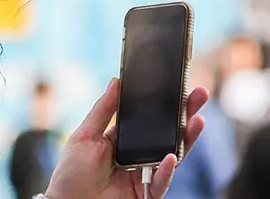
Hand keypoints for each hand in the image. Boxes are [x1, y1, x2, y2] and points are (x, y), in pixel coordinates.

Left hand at [45, 78, 207, 198]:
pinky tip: (171, 156)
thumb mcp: (85, 135)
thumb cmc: (71, 173)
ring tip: (197, 120)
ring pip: (172, 155)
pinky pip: (160, 181)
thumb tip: (116, 81)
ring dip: (186, 138)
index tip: (176, 85)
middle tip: (198, 94)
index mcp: (123, 139)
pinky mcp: (146, 194)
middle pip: (167, 133)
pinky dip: (165, 170)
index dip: (163, 103)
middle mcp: (138, 155)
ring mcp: (144, 174)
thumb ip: (102, 110)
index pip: (148, 118)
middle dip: (185, 114)